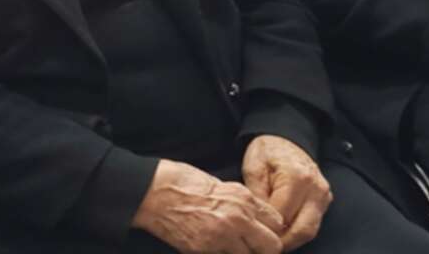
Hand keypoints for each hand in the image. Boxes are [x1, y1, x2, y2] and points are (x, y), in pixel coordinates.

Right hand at [133, 159, 283, 253]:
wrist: (153, 191)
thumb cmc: (180, 182)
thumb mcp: (217, 184)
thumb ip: (238, 202)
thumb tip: (252, 216)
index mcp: (243, 198)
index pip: (276, 222)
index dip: (270, 229)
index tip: (262, 233)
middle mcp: (238, 218)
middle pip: (272, 246)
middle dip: (264, 248)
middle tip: (252, 247)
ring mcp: (222, 236)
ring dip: (242, 253)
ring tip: (230, 248)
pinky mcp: (205, 250)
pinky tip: (212, 248)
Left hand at [242, 135, 332, 250]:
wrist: (285, 138)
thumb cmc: (267, 151)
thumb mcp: (254, 169)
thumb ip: (257, 196)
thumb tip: (259, 223)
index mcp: (297, 178)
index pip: (282, 217)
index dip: (268, 231)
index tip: (254, 238)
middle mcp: (316, 188)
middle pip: (302, 230)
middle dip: (283, 243)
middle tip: (264, 247)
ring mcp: (323, 195)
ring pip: (310, 231)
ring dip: (291, 240)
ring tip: (272, 242)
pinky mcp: (325, 200)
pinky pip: (312, 223)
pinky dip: (297, 231)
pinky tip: (282, 233)